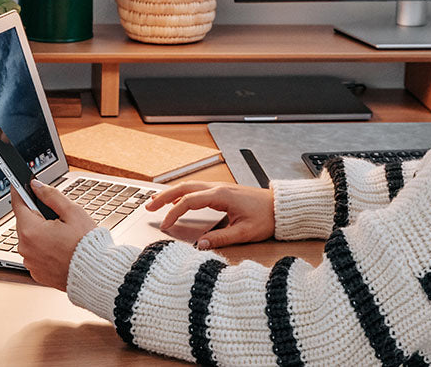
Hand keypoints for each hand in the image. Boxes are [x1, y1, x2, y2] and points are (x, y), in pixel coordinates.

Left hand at [9, 179, 96, 290]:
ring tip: (63, 236)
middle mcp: (25, 249)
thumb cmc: (87, 245)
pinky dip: (44, 249)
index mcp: (31, 231)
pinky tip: (61, 249)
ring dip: (41, 233)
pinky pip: (36, 254)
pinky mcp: (37, 273)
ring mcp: (30, 263)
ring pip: (31, 239)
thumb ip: (51, 195)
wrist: (96, 275)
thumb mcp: (72, 212)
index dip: (20, 191)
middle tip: (57, 216)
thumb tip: (37, 186)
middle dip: (37, 216)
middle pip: (25, 223)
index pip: (18, 204)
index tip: (19, 184)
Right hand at [146, 182, 274, 249]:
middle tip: (149, 207)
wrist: (281, 208)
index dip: (174, 213)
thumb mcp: (244, 233)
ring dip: (172, 193)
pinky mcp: (223, 192)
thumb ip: (222, 239)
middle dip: (164, 197)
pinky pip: (197, 189)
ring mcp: (220, 188)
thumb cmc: (266, 218)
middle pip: (184, 188)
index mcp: (221, 196)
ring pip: (189, 186)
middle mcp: (218, 188)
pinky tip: (178, 200)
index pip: (189, 201)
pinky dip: (183, 193)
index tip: (165, 225)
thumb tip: (201, 245)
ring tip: (156, 202)